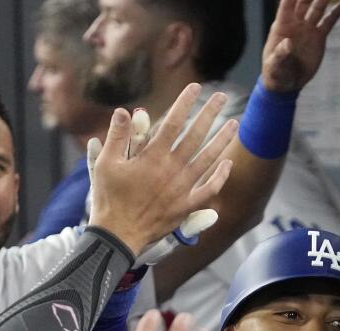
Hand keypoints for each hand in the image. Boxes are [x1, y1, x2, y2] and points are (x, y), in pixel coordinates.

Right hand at [87, 85, 235, 253]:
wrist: (118, 234)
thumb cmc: (109, 198)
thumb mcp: (105, 163)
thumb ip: (117, 136)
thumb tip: (124, 110)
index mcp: (153, 157)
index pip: (173, 122)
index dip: (185, 103)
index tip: (196, 87)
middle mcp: (172, 169)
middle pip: (196, 136)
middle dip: (210, 114)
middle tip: (222, 97)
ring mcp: (183, 188)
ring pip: (208, 159)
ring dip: (222, 140)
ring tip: (234, 124)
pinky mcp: (187, 206)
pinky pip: (209, 189)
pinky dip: (220, 176)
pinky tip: (228, 163)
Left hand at [261, 0, 339, 92]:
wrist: (287, 82)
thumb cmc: (276, 72)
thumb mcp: (275, 66)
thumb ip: (280, 54)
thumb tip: (287, 43)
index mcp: (281, 26)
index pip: (286, 5)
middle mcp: (295, 23)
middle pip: (303, 1)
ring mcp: (308, 29)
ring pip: (317, 9)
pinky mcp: (318, 37)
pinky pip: (328, 22)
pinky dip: (336, 12)